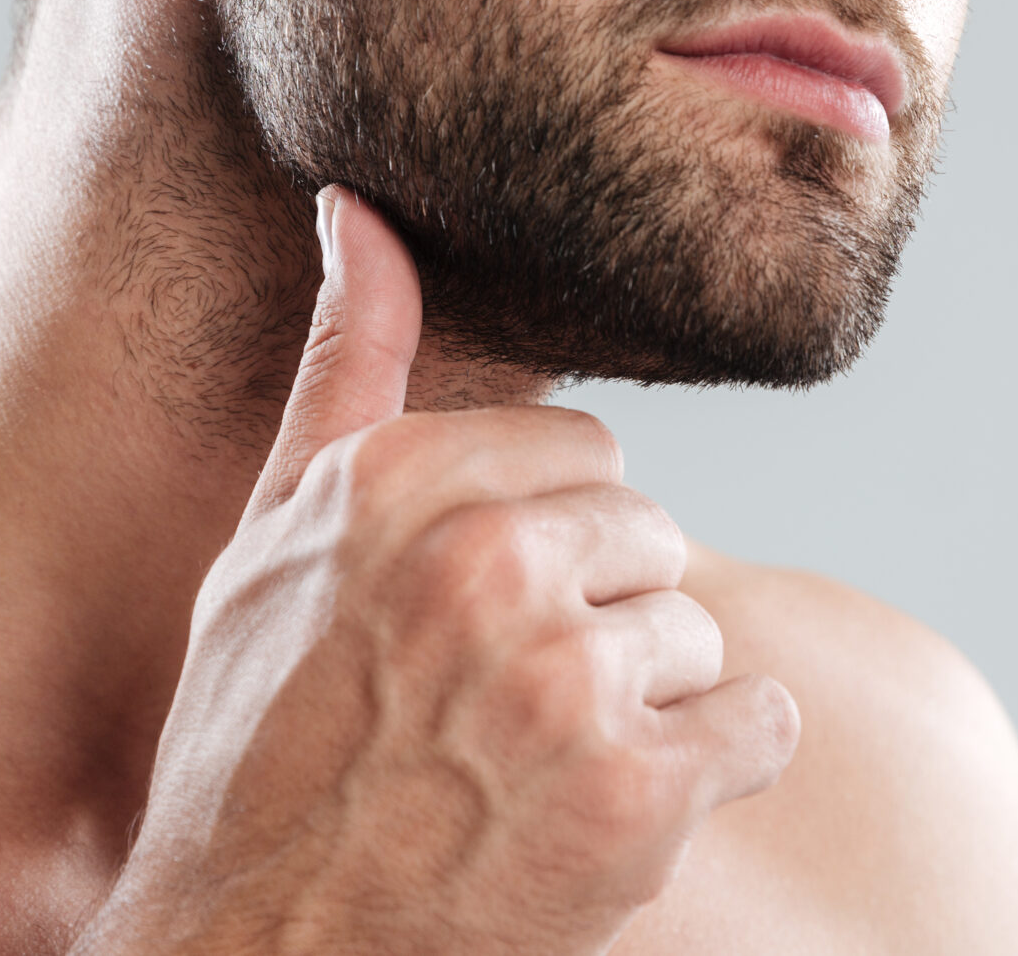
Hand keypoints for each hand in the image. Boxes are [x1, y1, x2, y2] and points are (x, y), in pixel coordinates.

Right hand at [77, 188, 799, 954]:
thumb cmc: (256, 748)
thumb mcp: (270, 542)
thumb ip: (346, 366)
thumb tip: (361, 205)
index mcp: (392, 483)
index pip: (583, 452)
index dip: (544, 544)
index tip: (477, 625)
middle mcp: (480, 563)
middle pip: (648, 536)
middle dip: (597, 618)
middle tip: (498, 713)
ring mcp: (563, 680)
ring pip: (697, 631)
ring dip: (645, 706)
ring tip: (533, 770)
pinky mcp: (635, 796)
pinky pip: (762, 723)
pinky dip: (714, 772)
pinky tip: (614, 812)